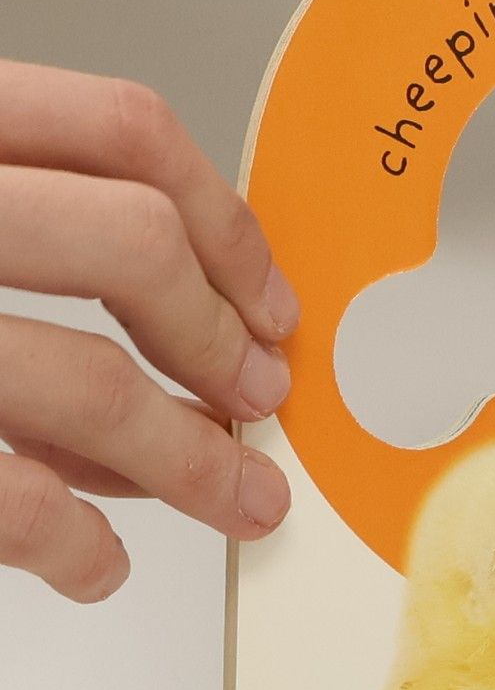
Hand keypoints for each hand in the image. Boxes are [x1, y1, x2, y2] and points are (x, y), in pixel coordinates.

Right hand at [0, 62, 296, 601]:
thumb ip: (39, 242)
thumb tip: (193, 345)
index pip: (118, 128)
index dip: (225, 224)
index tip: (273, 300)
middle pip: (131, 243)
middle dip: (221, 338)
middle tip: (261, 395)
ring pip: (93, 380)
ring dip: (189, 459)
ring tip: (236, 499)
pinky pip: (14, 497)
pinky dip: (74, 545)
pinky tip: (93, 561)